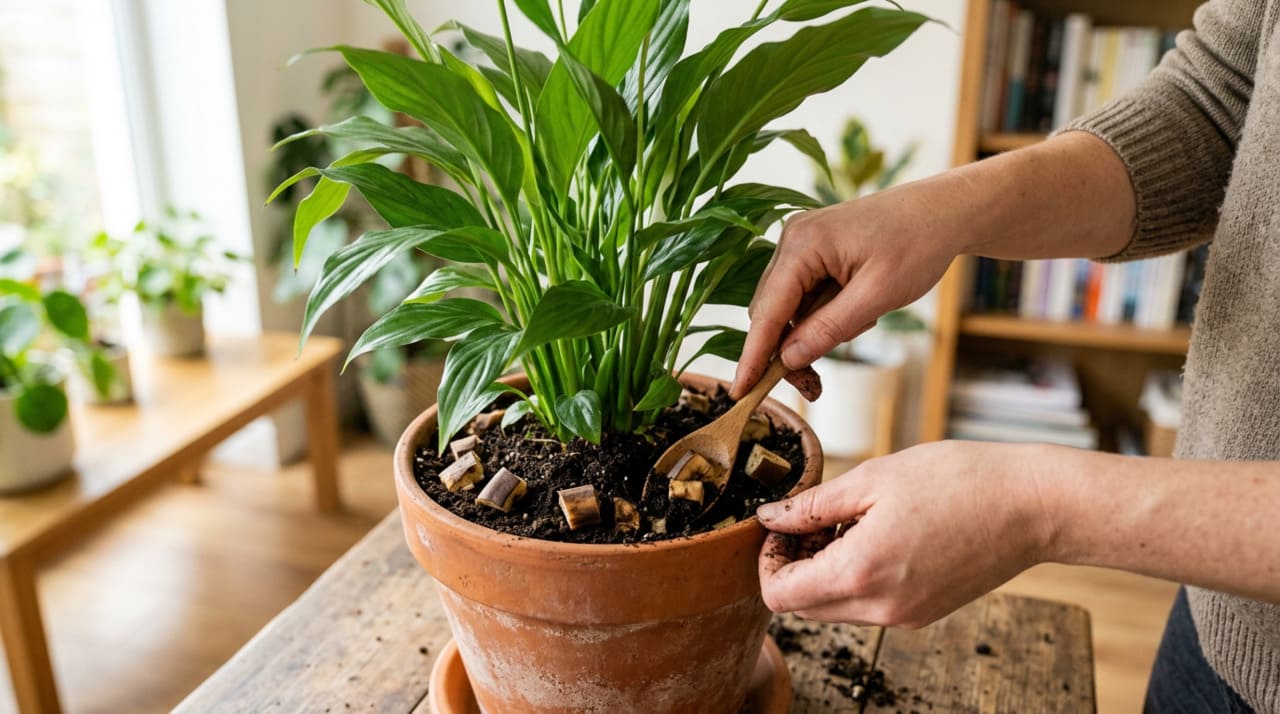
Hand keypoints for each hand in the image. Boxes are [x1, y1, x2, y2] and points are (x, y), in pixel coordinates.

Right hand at [731, 179, 966, 398]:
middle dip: (788, 350)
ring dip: (811, 332)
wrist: (946, 210)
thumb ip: (829, 329)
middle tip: (815, 386)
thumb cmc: (918, 244)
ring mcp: (801, 243)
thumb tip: (787, 359)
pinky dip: (823, 315)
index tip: (740, 391)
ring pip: (788, 307)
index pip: (768, 311)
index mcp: (803, 243)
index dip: (753, 355)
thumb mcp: (878, 295)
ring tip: (862, 325)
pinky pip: (805, 295)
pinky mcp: (814, 250)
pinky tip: (858, 311)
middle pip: (772, 311)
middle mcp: (792, 239)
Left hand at [756, 441, 1060, 626]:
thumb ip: (813, 505)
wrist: (1032, 505)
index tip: (782, 526)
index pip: (781, 596)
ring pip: (834, 608)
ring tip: (846, 522)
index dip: (768, 561)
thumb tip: (770, 518)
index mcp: (862, 573)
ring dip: (823, 571)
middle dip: (792, 565)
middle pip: (804, 607)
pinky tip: (875, 536)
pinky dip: (855, 577)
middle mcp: (881, 608)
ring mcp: (905, 616)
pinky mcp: (923, 613)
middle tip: (811, 519)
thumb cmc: (958, 480)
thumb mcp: (873, 479)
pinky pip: (868, 606)